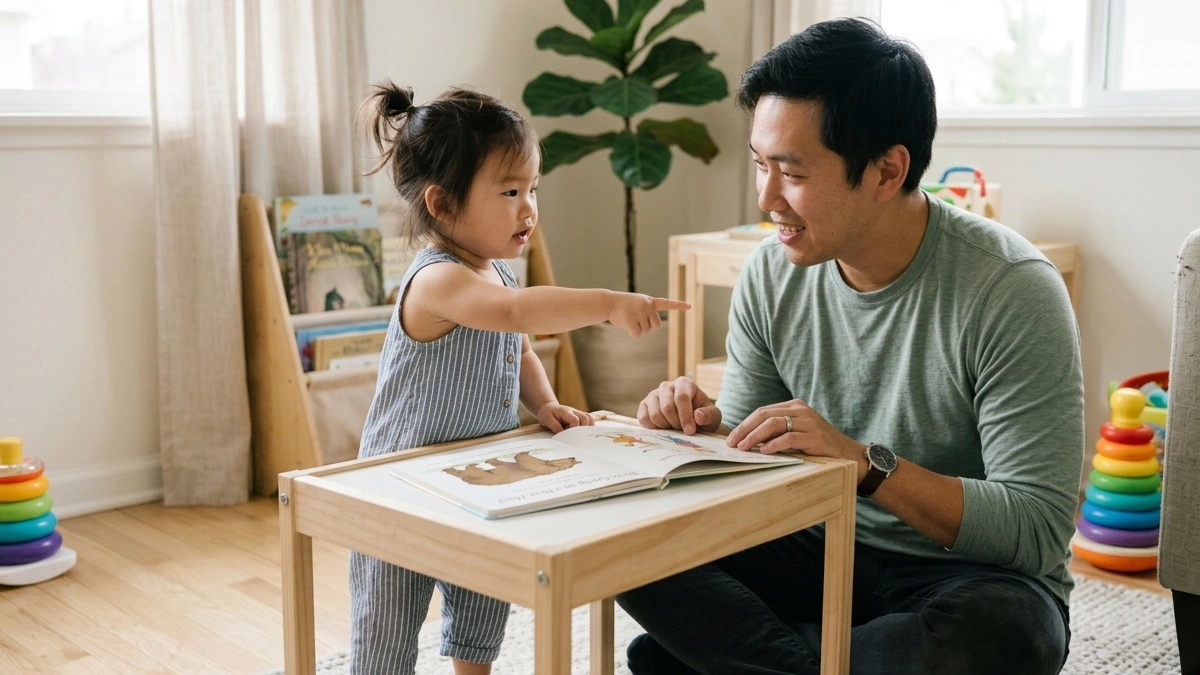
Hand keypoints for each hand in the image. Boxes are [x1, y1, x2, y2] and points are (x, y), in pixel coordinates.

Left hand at [536, 403, 593, 432]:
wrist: (548, 407)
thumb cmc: (547, 413)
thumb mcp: (546, 419)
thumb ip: (554, 426)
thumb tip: (563, 433)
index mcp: (565, 412)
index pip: (575, 419)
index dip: (574, 428)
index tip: (570, 436)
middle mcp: (574, 411)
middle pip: (585, 418)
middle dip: (583, 429)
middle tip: (578, 437)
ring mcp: (578, 413)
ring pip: (589, 418)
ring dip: (588, 427)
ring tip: (583, 436)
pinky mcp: (580, 416)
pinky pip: (589, 419)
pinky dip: (589, 426)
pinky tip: (584, 433)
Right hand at [607, 294, 690, 336]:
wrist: (608, 302)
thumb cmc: (622, 304)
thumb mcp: (637, 303)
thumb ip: (647, 312)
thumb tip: (652, 326)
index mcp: (650, 301)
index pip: (667, 303)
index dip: (679, 305)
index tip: (690, 306)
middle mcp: (647, 306)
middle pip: (656, 325)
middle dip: (647, 326)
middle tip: (636, 319)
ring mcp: (640, 313)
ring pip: (646, 331)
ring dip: (638, 328)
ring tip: (628, 318)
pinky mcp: (633, 321)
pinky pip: (637, 334)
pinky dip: (632, 333)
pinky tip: (625, 325)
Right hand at [637, 376, 721, 434]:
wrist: (691, 422)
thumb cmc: (703, 417)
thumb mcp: (713, 417)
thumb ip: (708, 416)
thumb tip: (698, 416)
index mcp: (684, 383)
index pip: (681, 397)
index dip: (685, 416)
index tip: (690, 431)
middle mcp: (666, 386)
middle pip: (667, 407)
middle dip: (676, 423)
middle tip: (683, 430)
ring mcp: (653, 395)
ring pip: (655, 414)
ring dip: (666, 427)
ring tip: (674, 428)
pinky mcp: (644, 405)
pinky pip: (643, 418)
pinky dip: (654, 428)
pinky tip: (664, 428)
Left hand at [727, 399, 865, 465]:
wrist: (850, 455)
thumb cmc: (819, 447)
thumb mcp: (796, 434)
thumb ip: (777, 432)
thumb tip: (747, 441)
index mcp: (794, 406)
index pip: (762, 412)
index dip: (745, 424)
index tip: (731, 438)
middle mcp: (800, 410)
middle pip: (764, 415)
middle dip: (744, 429)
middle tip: (731, 443)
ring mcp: (809, 422)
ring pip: (773, 425)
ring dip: (754, 437)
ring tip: (743, 448)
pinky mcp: (815, 437)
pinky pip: (789, 438)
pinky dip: (773, 445)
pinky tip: (763, 452)